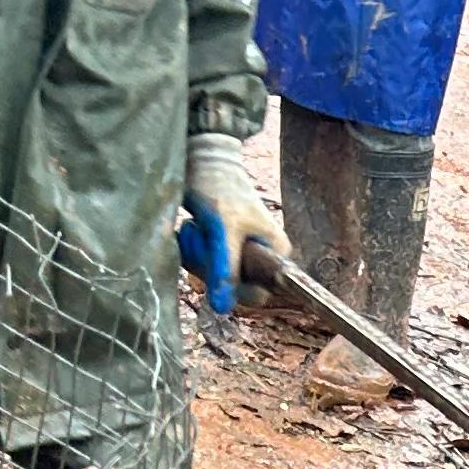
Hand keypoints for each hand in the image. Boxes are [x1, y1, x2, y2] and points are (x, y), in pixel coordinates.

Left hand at [178, 130, 285, 313]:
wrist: (201, 159)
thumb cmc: (218, 188)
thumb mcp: (222, 230)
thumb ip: (224, 268)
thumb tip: (222, 308)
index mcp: (276, 253)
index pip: (257, 293)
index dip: (232, 285)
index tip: (217, 261)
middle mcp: (262, 257)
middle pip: (232, 288)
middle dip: (209, 266)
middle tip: (202, 237)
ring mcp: (239, 254)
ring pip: (214, 279)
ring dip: (197, 256)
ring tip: (195, 228)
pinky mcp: (220, 249)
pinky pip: (203, 267)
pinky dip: (192, 251)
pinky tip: (191, 230)